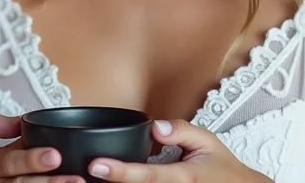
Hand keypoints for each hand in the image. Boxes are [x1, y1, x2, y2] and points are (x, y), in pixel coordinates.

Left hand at [88, 120, 270, 182]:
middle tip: (81, 174)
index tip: (96, 165)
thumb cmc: (222, 168)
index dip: (119, 172)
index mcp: (183, 177)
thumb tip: (156, 128)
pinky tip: (112, 179)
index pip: (146, 175)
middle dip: (110, 182)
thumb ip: (180, 130)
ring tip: (91, 177)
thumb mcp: (207, 140)